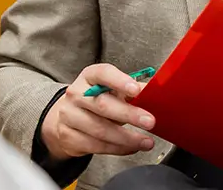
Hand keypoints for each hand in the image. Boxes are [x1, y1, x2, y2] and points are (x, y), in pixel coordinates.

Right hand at [41, 63, 156, 159]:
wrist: (67, 116)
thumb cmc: (96, 99)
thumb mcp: (111, 88)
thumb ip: (132, 89)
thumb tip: (155, 91)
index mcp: (89, 76)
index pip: (103, 74)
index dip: (119, 81)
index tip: (136, 90)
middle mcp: (76, 94)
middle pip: (103, 105)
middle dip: (129, 114)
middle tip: (150, 121)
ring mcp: (69, 116)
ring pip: (100, 129)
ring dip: (127, 138)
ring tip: (146, 141)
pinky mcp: (69, 137)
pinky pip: (97, 146)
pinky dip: (118, 148)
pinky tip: (131, 147)